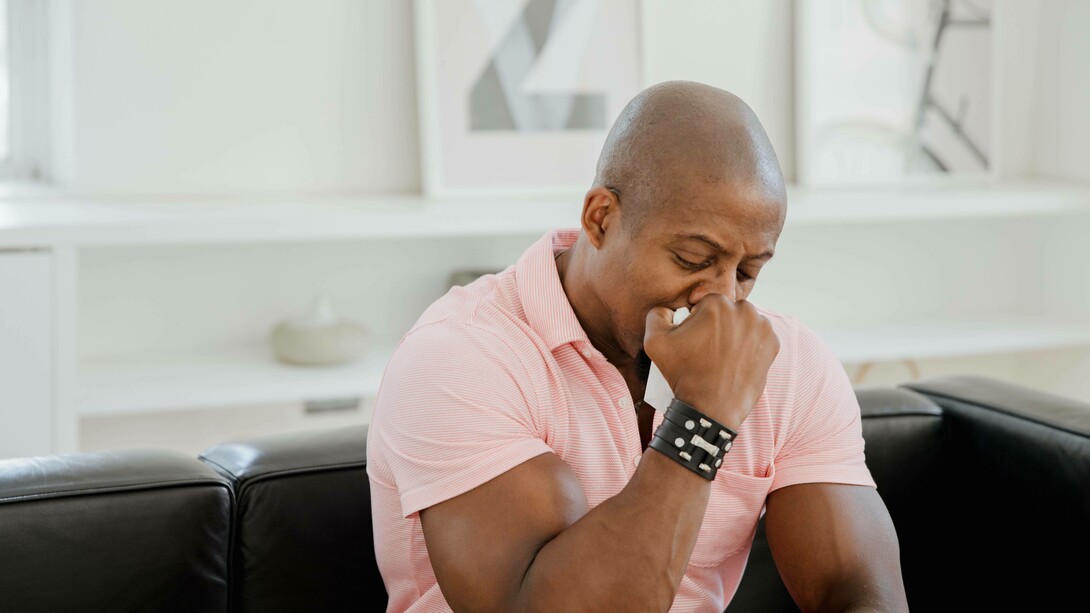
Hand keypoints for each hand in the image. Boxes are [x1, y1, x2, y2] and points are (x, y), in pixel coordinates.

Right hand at [643, 294, 779, 429]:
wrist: (710, 409)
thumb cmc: (683, 374)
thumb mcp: (654, 341)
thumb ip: (657, 313)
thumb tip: (669, 309)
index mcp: (717, 303)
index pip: (705, 302)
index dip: (697, 320)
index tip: (694, 339)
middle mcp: (744, 310)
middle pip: (727, 310)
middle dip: (718, 324)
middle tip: (707, 349)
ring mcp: (762, 328)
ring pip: (744, 322)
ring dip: (735, 332)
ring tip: (723, 355)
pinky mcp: (773, 345)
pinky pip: (758, 337)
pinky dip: (750, 345)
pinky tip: (737, 360)